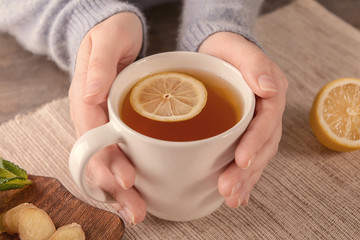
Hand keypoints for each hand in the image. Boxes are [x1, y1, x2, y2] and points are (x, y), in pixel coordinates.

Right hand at [68, 12, 145, 223]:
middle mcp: (92, 116)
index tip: (128, 179)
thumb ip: (99, 64)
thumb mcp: (108, 38)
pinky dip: (129, 173)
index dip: (108, 160)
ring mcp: (105, 123)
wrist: (118, 33)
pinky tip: (144, 190)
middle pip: (98, 158)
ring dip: (121, 189)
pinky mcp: (120, 126)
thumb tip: (91, 94)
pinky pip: (121, 153)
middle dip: (115, 186)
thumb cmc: (112, 33)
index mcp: (84, 99)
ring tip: (139, 210)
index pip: (92, 137)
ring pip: (108, 161)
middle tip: (136, 208)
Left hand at [199, 32, 287, 206]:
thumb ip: (254, 64)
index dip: (256, 142)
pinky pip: (248, 157)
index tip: (241, 159)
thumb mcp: (239, 49)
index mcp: (271, 94)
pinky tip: (236, 194)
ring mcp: (256, 126)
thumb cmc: (227, 51)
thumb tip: (268, 87)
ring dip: (244, 179)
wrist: (219, 55)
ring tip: (230, 197)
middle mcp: (267, 113)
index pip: (267, 121)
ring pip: (256, 157)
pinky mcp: (244, 133)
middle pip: (263, 146)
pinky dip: (243, 177)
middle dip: (247, 170)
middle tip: (227, 188)